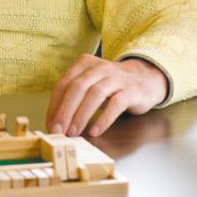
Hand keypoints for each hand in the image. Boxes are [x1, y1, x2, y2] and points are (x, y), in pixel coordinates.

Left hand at [46, 55, 167, 137]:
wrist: (145, 79)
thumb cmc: (111, 86)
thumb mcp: (90, 85)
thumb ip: (74, 98)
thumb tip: (55, 123)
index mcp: (84, 64)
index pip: (63, 84)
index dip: (55, 106)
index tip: (50, 125)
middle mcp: (100, 68)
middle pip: (77, 87)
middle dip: (65, 111)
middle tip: (58, 131)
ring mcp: (117, 78)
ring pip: (95, 94)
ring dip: (81, 115)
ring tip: (73, 133)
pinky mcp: (131, 91)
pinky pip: (116, 104)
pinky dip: (104, 119)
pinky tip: (94, 131)